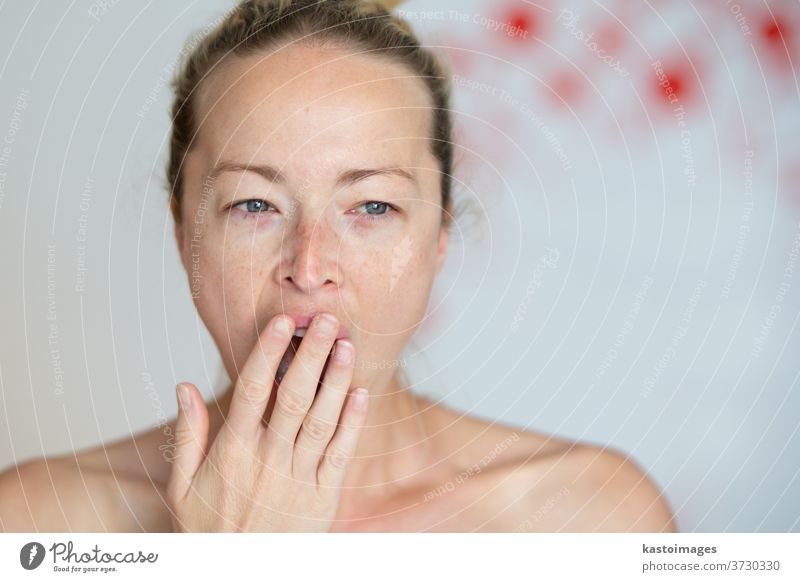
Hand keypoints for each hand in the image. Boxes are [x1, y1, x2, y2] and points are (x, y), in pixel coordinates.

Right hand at [166, 312, 368, 531]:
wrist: (239, 578)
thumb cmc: (209, 530)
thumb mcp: (183, 486)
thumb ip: (188, 434)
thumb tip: (185, 386)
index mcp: (233, 449)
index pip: (253, 387)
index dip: (270, 350)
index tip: (283, 321)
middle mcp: (268, 458)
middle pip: (293, 395)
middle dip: (313, 354)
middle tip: (329, 320)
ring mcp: (298, 477)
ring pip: (320, 420)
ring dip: (336, 380)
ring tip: (348, 345)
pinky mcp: (322, 497)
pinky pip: (340, 455)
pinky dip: (352, 424)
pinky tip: (362, 394)